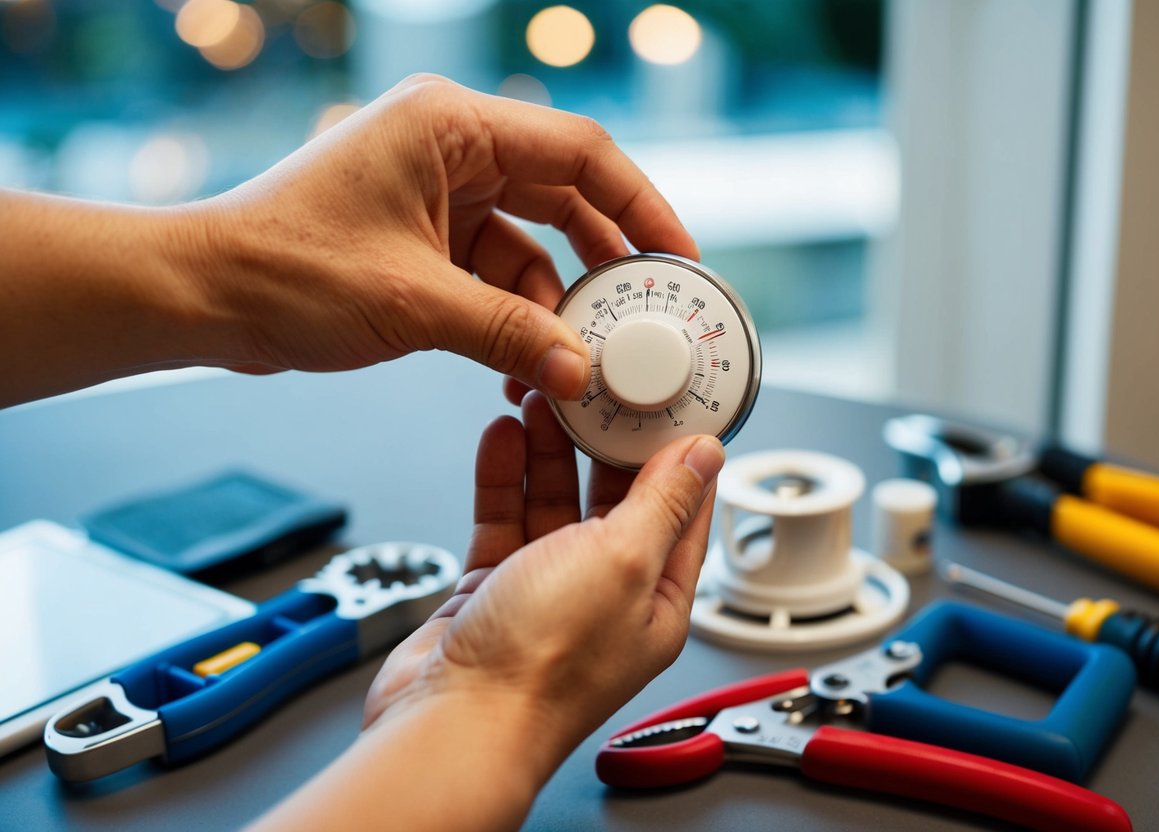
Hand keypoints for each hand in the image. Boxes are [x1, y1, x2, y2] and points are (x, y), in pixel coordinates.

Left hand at [182, 74, 698, 398]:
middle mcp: (448, 148)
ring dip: (554, 302)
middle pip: (563, 195)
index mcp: (449, 126)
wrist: (203, 296)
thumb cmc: (281, 268)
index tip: (677, 254)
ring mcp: (436, 193)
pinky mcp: (423, 236)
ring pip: (531, 242)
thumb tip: (577, 371)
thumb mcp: (414, 304)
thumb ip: (508, 335)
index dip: (640, 204)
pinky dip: (515, 315)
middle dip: (605, 259)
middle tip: (646, 309)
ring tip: (579, 358)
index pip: (578, 152)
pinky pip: (494, 271)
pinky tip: (529, 363)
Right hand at [251, 394, 721, 830]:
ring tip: (540, 399)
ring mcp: (547, 590)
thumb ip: (661, 503)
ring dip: (548, 451)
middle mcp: (606, 595)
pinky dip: (503, 478)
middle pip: (613, 500)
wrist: (454, 720)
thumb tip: (703, 456)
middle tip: (591, 390)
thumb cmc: (541, 668)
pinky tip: (501, 440)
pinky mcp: (494, 587)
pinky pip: (504, 519)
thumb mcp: (622, 562)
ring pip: (554, 504)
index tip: (667, 401)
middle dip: (601, 442)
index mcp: (657, 599)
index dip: (676, 452)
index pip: (682, 510)